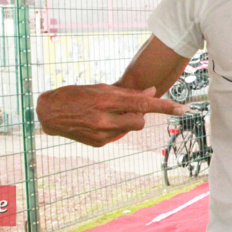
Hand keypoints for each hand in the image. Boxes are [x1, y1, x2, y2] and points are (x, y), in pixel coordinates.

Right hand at [36, 84, 186, 146]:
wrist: (49, 114)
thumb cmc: (75, 95)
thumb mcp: (100, 88)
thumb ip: (127, 93)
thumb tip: (151, 93)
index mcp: (106, 101)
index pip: (142, 104)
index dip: (164, 107)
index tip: (182, 108)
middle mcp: (105, 119)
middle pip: (141, 120)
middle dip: (141, 114)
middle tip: (127, 106)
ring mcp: (102, 134)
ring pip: (131, 128)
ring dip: (127, 120)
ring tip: (109, 112)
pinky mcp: (99, 143)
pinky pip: (119, 135)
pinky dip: (116, 127)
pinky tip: (101, 121)